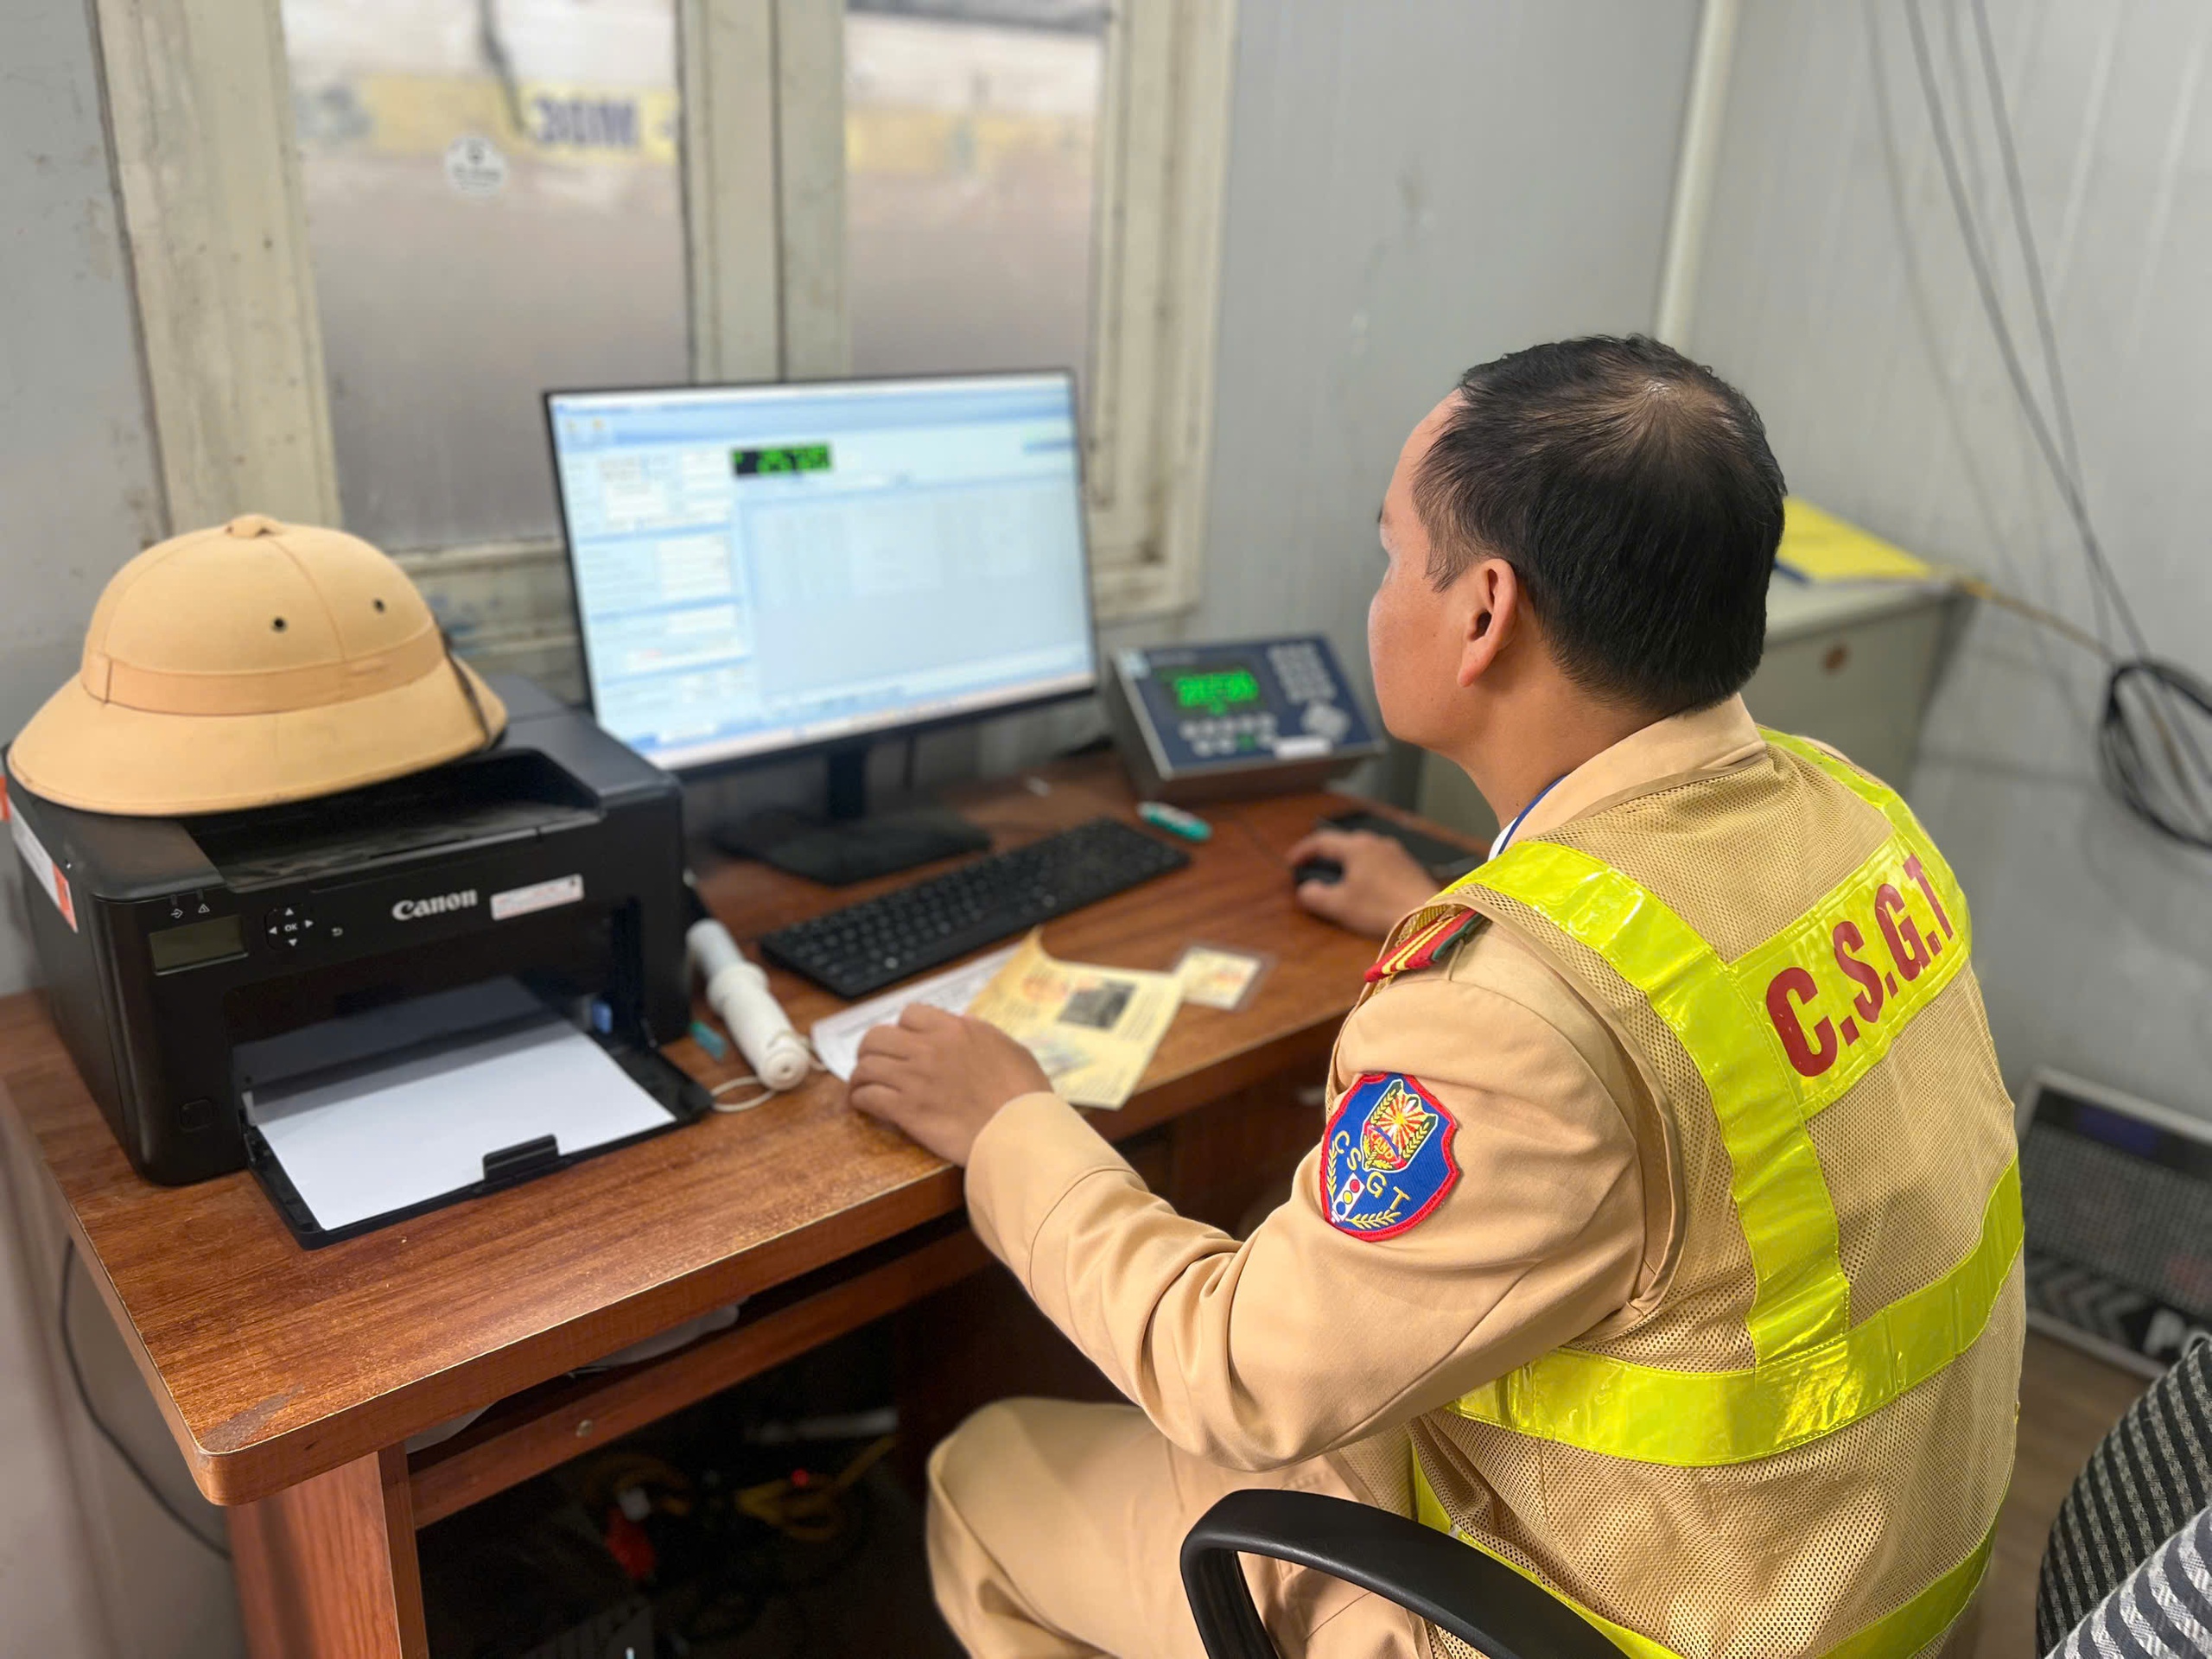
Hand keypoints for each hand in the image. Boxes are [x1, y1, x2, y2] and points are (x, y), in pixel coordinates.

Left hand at [848, 1004, 1053, 1165]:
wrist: (1021, 1130)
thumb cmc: (1025, 1093)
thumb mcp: (1009, 1048)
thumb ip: (979, 1035)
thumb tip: (961, 1028)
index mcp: (954, 1029)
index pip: (910, 1015)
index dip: (904, 1030)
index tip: (906, 1045)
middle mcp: (928, 1048)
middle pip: (877, 1037)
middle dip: (871, 1050)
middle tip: (874, 1064)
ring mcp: (915, 1078)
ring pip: (866, 1066)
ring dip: (861, 1077)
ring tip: (862, 1088)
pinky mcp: (907, 1109)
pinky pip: (868, 1097)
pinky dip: (861, 1100)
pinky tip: (864, 1106)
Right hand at [1285, 828, 1437, 937]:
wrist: (1428, 915)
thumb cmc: (1380, 908)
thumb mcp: (1340, 905)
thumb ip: (1315, 896)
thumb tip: (1305, 889)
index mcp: (1356, 846)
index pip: (1321, 841)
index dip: (1303, 851)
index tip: (1291, 863)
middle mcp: (1376, 842)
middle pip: (1343, 842)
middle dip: (1324, 855)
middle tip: (1312, 867)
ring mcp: (1395, 852)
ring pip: (1362, 850)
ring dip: (1346, 861)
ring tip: (1337, 876)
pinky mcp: (1409, 865)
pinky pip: (1378, 860)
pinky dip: (1364, 867)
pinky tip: (1365, 884)